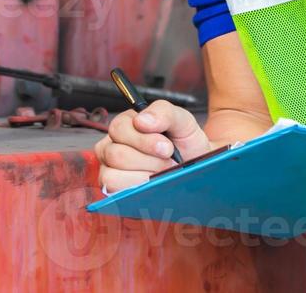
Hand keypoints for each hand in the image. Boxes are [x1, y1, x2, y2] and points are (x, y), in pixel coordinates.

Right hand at [93, 101, 212, 193]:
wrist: (196, 167)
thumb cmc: (184, 142)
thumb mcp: (181, 121)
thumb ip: (163, 112)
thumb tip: (141, 121)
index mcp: (124, 125)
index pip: (119, 129)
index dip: (144, 140)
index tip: (167, 147)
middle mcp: (111, 146)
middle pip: (116, 154)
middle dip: (149, 161)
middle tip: (168, 161)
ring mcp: (110, 169)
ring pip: (113, 176)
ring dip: (144, 177)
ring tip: (161, 173)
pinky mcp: (114, 191)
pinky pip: (115, 193)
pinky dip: (138, 189)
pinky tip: (152, 184)